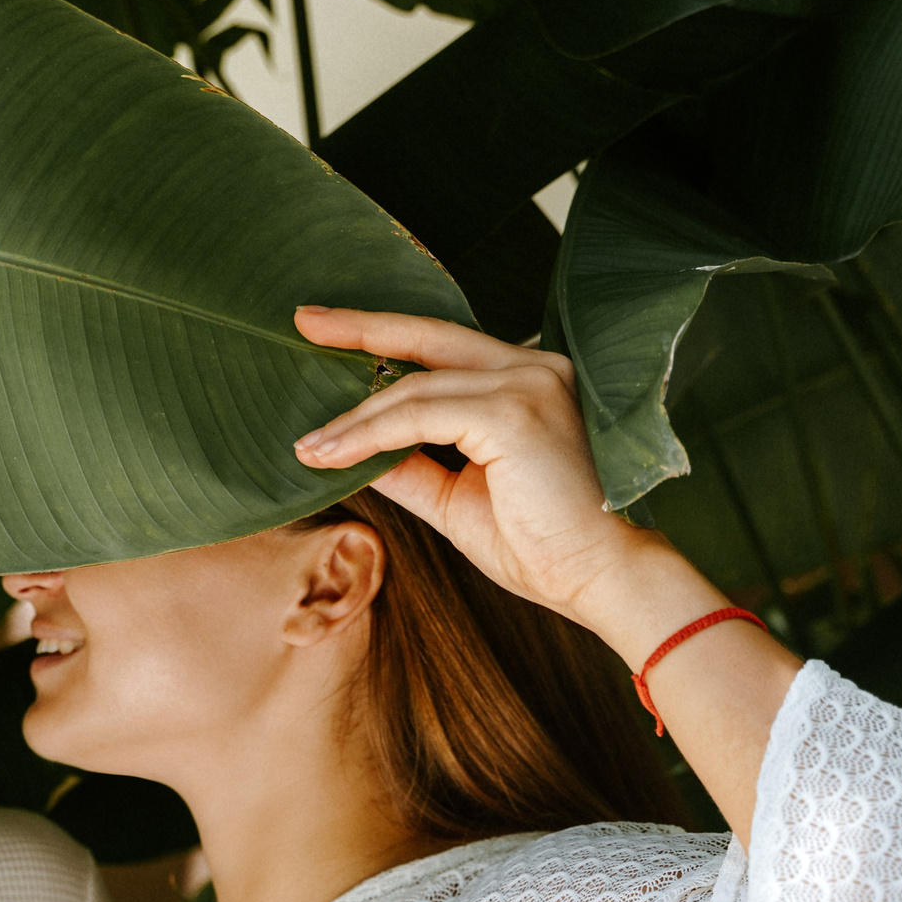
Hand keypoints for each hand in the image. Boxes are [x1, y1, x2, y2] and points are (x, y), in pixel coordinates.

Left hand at [291, 309, 671, 623]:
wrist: (597, 577)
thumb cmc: (538, 544)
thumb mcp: (456, 497)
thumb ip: (409, 465)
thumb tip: (350, 452)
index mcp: (526, 381)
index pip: (443, 347)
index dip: (385, 336)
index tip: (327, 329)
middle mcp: (533, 368)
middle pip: (429, 337)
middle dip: (360, 330)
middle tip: (304, 323)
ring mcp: (528, 384)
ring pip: (415, 389)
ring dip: (353, 420)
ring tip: (309, 446)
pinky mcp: (515, 412)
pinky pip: (421, 416)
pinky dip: (371, 435)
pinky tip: (335, 453)